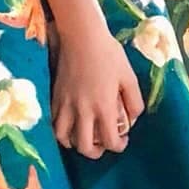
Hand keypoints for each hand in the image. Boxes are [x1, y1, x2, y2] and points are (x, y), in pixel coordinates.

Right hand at [48, 19, 144, 158]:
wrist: (81, 36)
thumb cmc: (108, 54)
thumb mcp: (129, 76)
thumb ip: (134, 101)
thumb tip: (133, 118)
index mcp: (104, 107)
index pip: (110, 141)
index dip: (119, 146)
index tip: (122, 140)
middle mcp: (83, 111)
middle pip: (85, 147)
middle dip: (95, 153)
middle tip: (102, 145)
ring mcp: (66, 105)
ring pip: (63, 138)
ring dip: (74, 143)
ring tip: (82, 138)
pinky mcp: (54, 97)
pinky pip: (53, 122)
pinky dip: (60, 130)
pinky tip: (68, 125)